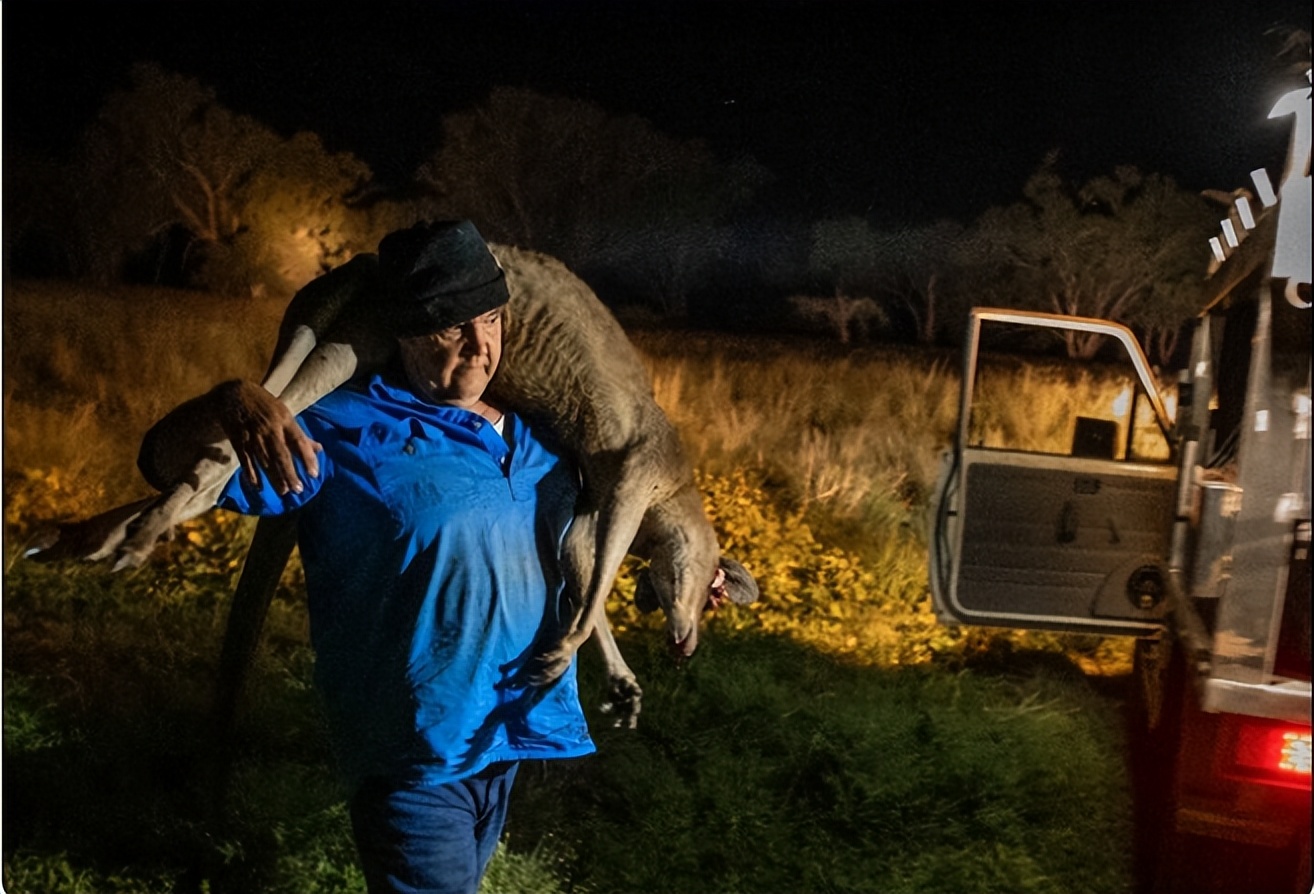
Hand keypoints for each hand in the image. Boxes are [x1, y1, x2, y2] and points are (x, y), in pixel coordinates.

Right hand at [212, 379, 321, 494]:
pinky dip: (251, 474)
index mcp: (284, 420)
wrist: (232, 393)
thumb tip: (319, 449)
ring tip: (283, 491)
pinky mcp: (238, 441)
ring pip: (265, 460)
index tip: (314, 474)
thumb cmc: (264, 404)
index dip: (307, 458)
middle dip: (290, 474)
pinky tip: (258, 486)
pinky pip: (245, 461)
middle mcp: (269, 429)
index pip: (299, 441)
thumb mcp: (284, 413)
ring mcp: (253, 436)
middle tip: (298, 489)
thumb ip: (300, 434)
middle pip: (281, 455)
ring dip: (274, 477)